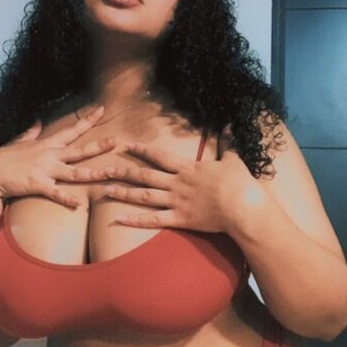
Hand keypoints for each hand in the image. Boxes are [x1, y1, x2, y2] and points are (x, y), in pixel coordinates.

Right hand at [0, 105, 118, 207]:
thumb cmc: (1, 159)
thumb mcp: (18, 142)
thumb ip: (30, 132)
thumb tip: (37, 120)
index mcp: (46, 145)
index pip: (71, 130)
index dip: (88, 120)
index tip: (102, 110)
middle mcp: (48, 155)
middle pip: (79, 151)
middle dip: (99, 146)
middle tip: (117, 141)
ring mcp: (44, 170)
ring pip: (73, 172)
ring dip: (93, 174)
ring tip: (109, 174)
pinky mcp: (36, 184)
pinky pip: (54, 193)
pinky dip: (66, 198)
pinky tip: (78, 204)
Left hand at [103, 140, 264, 234]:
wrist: (242, 207)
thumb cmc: (239, 183)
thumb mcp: (233, 159)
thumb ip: (227, 143)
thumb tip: (229, 125)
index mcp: (187, 168)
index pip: (159, 156)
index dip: (141, 150)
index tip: (126, 145)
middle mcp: (177, 183)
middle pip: (144, 175)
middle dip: (123, 171)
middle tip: (104, 169)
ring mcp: (176, 202)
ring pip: (144, 196)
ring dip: (124, 193)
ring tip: (106, 190)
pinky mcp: (179, 219)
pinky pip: (153, 220)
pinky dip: (135, 220)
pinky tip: (120, 219)